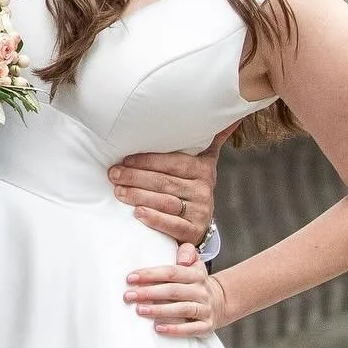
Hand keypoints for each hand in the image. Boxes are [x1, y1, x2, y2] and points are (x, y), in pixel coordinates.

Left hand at [108, 123, 231, 245]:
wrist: (198, 225)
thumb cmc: (191, 188)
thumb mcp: (203, 162)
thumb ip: (211, 140)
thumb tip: (234, 115)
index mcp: (203, 169)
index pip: (173, 162)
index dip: (148, 160)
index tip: (125, 159)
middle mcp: (204, 189)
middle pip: (165, 181)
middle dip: (136, 177)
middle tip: (114, 174)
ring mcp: (200, 211)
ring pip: (165, 201)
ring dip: (139, 196)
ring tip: (119, 191)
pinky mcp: (193, 232)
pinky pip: (172, 224)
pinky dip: (154, 218)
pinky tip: (138, 213)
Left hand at [124, 243, 226, 336]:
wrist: (220, 302)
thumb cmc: (196, 283)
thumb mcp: (195, 264)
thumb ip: (187, 252)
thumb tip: (182, 259)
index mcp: (197, 274)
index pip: (172, 272)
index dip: (151, 274)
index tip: (130, 278)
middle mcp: (201, 291)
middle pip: (174, 291)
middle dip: (149, 293)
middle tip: (129, 296)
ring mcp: (205, 309)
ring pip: (182, 309)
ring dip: (159, 310)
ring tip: (140, 310)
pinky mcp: (207, 326)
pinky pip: (191, 329)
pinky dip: (175, 329)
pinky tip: (158, 328)